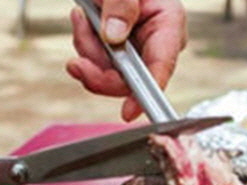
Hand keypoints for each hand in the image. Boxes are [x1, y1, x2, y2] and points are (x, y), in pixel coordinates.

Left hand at [67, 0, 186, 120]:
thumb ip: (122, 6)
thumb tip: (114, 37)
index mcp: (170, 26)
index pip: (160, 68)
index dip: (144, 93)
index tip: (129, 111)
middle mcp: (158, 43)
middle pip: (130, 79)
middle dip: (98, 71)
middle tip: (76, 62)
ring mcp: (139, 48)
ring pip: (110, 72)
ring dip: (87, 51)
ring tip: (82, 19)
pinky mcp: (122, 50)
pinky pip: (100, 63)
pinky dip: (85, 46)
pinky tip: (84, 22)